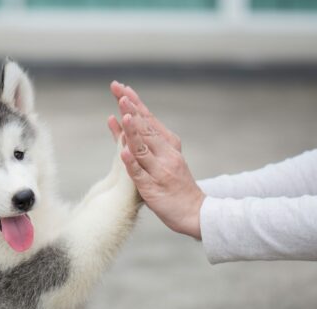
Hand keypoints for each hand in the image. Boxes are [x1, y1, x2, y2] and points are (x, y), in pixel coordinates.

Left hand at [107, 81, 204, 239]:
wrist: (195, 212)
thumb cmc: (175, 184)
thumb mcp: (164, 158)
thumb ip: (143, 141)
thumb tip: (123, 120)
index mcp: (169, 145)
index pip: (149, 120)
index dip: (136, 104)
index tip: (123, 88)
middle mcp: (166, 154)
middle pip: (146, 129)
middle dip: (132, 110)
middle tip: (121, 93)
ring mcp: (159, 171)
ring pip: (143, 148)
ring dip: (133, 131)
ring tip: (124, 114)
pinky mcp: (153, 188)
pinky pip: (140, 174)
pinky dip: (132, 163)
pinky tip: (123, 152)